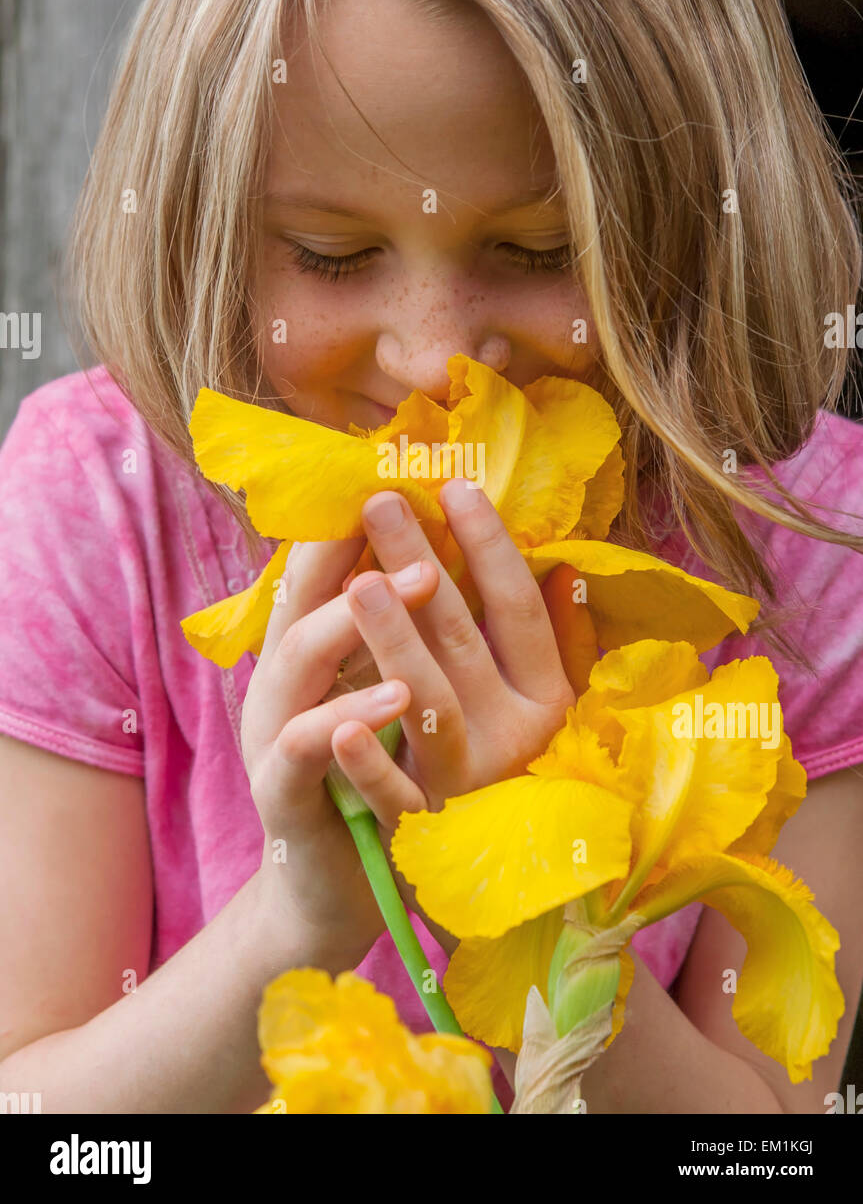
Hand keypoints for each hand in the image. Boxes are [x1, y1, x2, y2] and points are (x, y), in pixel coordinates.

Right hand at [242, 532, 439, 971]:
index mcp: (314, 645)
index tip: (412, 466)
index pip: (329, 563)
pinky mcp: (284, 793)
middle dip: (367, 547)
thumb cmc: (374, 777)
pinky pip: (308, 749)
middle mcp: (287, 677)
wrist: (330, 888)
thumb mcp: (394, 692)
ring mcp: (277, 731)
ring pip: (303, 659)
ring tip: (417, 582)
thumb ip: (416, 632)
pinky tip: (389, 699)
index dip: (364, 514)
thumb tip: (472, 555)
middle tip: (411, 505)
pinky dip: (346, 721)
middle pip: (318, 597)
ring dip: (356, 618)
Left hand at [331, 479, 576, 836]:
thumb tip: (561, 564)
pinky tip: (341, 722)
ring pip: (430, 705)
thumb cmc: (501, 768)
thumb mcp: (538, 707)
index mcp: (544, 702)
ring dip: (394, 643)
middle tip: (380, 500)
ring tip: (357, 581)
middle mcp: (513, 740)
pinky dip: (372, 762)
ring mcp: (467, 787)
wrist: (478, 890)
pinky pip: (397, 796)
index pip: (516, 608)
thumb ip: (552, 640)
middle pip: (462, 640)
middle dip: (419, 565)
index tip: (453, 482)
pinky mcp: (424, 834)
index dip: (489, 544)